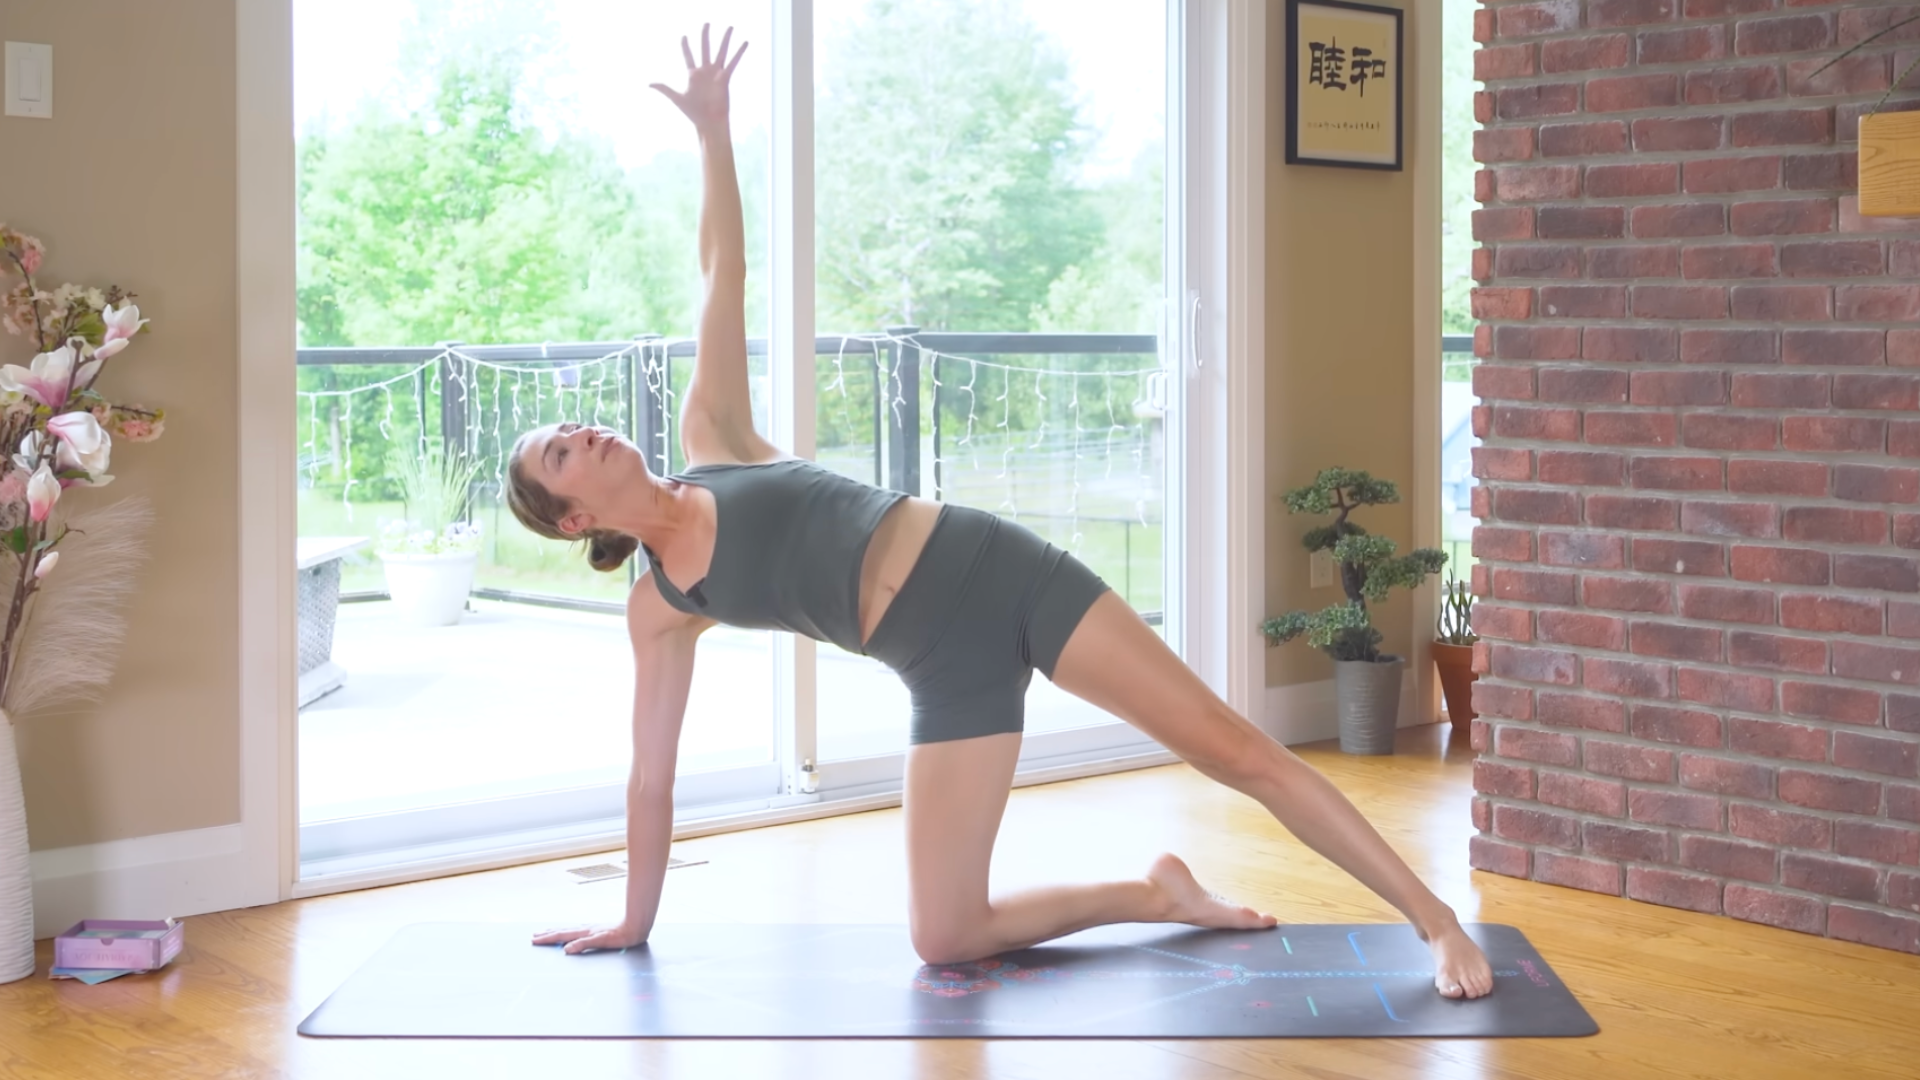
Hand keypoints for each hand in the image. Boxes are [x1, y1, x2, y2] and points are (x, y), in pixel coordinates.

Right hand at [532, 921, 646, 954]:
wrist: (634, 927)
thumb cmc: (620, 936)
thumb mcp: (601, 941)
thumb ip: (584, 944)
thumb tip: (566, 949)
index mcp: (584, 932)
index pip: (561, 935)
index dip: (547, 938)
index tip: (535, 940)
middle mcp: (585, 929)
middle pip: (562, 931)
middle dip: (548, 934)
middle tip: (534, 936)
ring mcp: (590, 929)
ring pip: (568, 930)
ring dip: (556, 931)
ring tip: (546, 932)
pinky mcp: (596, 931)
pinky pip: (576, 931)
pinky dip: (567, 933)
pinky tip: (569, 935)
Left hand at [651, 23, 746, 132]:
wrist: (709, 122)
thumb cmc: (694, 113)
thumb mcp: (677, 98)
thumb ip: (665, 89)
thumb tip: (649, 84)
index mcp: (693, 75)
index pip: (688, 56)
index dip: (686, 46)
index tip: (684, 36)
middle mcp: (705, 71)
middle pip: (705, 48)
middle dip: (705, 36)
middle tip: (706, 23)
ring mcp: (716, 74)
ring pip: (721, 52)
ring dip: (725, 39)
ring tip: (730, 27)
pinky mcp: (726, 78)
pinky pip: (733, 62)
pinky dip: (739, 52)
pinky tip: (745, 42)